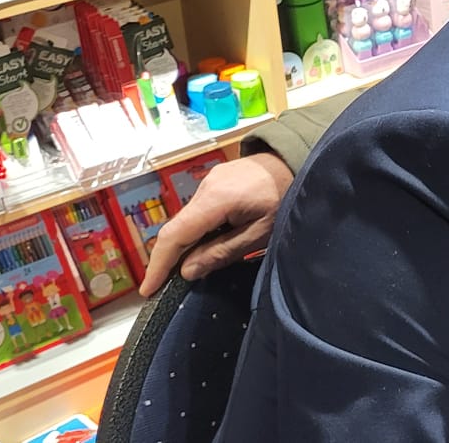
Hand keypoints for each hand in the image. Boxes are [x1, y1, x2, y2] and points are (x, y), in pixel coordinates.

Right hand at [139, 153, 293, 295]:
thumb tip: (187, 272)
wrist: (300, 158)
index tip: (148, 289)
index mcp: (215, 199)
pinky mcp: (215, 181)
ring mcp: (209, 181)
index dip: (158, 264)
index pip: (175, 235)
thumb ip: (223, 252)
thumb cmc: (286, 197)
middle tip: (162, 287)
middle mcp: (205, 187)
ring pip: (186, 220)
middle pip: (176, 228)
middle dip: (167, 259)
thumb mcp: (260, 233)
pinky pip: (197, 211)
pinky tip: (203, 247)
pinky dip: (195, 231)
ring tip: (185, 271)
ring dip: (183, 245)